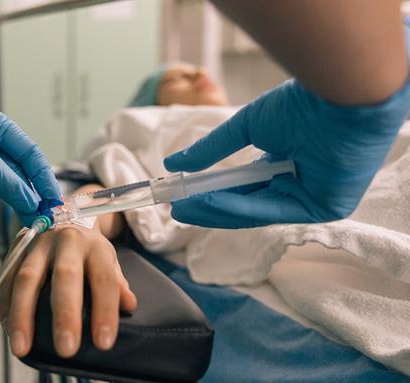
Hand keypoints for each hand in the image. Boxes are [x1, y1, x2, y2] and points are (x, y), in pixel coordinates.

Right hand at [0, 224, 136, 357]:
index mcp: (95, 246)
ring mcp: (38, 244)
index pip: (104, 279)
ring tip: (22, 347)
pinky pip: (6, 279)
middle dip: (65, 314)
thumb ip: (117, 283)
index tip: (103, 342)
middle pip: (65, 276)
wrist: (62, 217)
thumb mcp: (108, 260)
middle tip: (66, 348)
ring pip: (27, 278)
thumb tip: (129, 305)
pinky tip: (9, 329)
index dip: (105, 311)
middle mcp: (66, 242)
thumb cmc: (87, 250)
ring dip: (23, 315)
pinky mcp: (15, 250)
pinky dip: (5, 306)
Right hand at [164, 78, 409, 228]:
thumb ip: (211, 149)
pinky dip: (240, 208)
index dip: (212, 193)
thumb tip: (173, 164)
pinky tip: (210, 202)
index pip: (244, 187)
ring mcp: (311, 197)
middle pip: (247, 204)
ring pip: (256, 211)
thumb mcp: (246, 128)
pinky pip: (273, 211)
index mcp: (285, 162)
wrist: (340, 94)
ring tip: (184, 210)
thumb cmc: (299, 104)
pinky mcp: (323, 208)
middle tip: (177, 211)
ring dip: (218, 211)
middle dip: (210, 208)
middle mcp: (298, 183)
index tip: (183, 197)